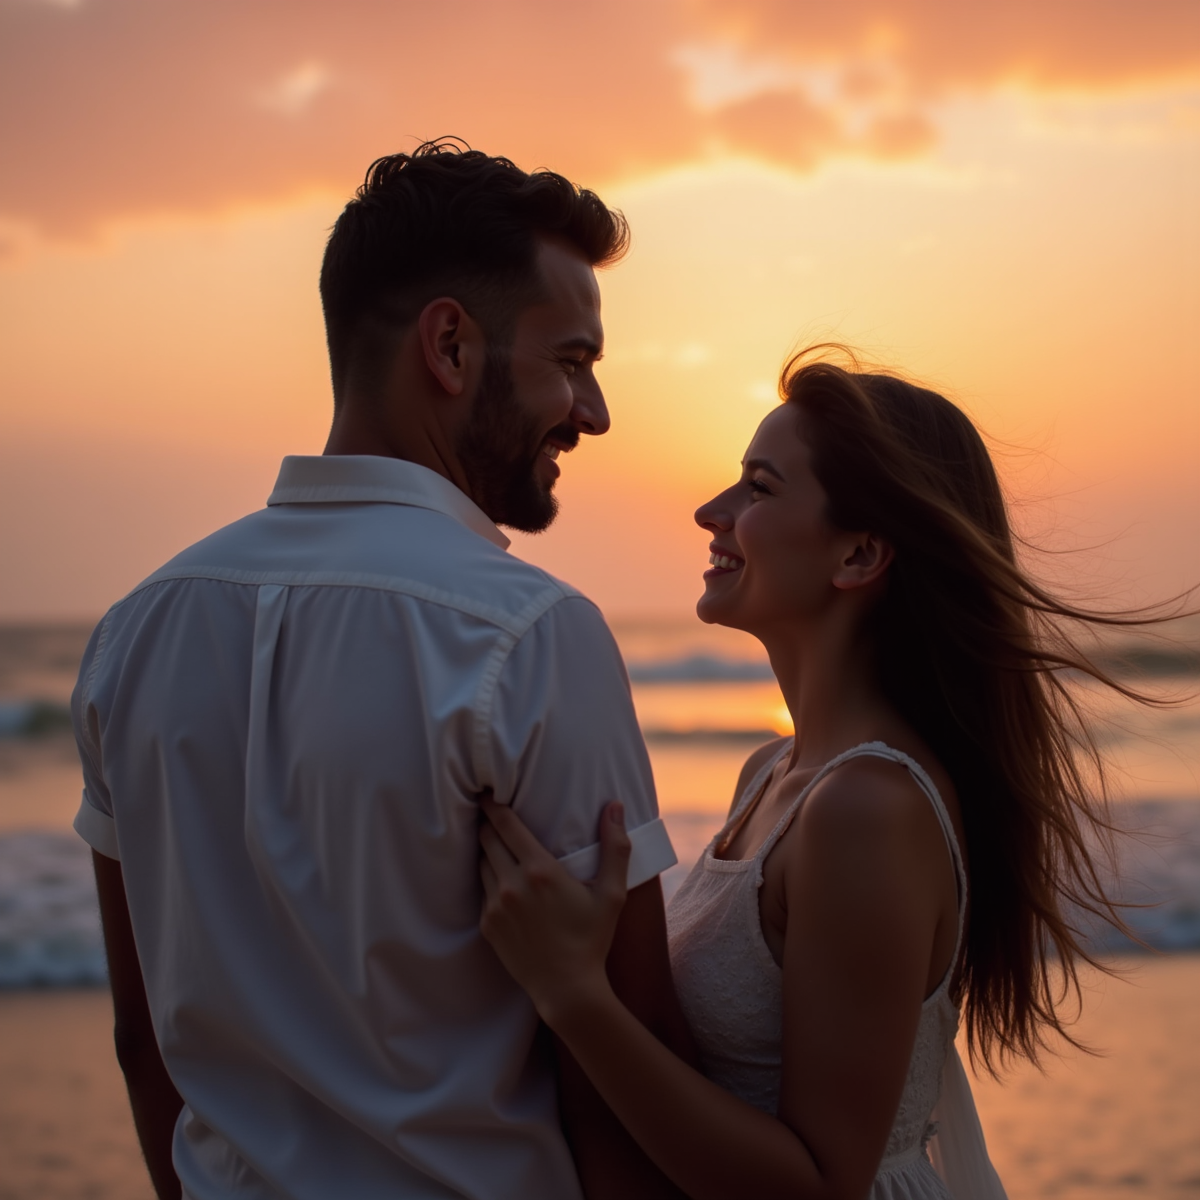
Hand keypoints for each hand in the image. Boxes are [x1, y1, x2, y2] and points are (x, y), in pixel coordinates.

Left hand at [479, 797, 629, 1026]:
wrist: (567, 988)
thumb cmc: (592, 938)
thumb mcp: (612, 893)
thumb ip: (615, 847)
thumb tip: (615, 806)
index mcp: (540, 870)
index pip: (506, 825)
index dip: (494, 805)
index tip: (488, 792)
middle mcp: (511, 884)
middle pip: (486, 839)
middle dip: (488, 825)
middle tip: (492, 814)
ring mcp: (495, 906)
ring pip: (481, 864)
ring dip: (488, 852)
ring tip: (498, 846)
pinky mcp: (487, 924)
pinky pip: (482, 891)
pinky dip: (490, 881)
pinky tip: (503, 882)